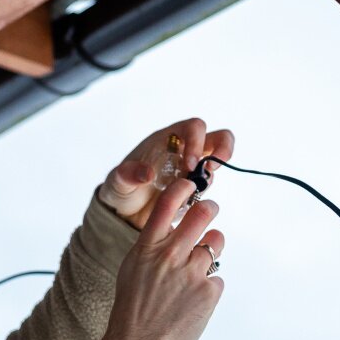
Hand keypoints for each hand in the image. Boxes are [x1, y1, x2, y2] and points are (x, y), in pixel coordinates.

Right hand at [96, 178, 224, 339]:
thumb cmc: (131, 308)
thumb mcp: (132, 268)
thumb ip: (152, 247)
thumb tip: (173, 230)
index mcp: (147, 247)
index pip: (168, 203)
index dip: (183, 187)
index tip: (190, 184)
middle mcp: (170, 255)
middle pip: (202, 214)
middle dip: (210, 208)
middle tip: (210, 210)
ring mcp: (192, 273)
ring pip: (215, 244)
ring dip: (211, 249)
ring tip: (199, 265)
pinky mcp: (208, 292)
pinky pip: (217, 279)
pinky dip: (209, 287)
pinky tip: (193, 301)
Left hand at [98, 118, 233, 230]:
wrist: (125, 211)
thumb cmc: (121, 188)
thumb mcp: (117, 181)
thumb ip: (127, 174)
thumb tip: (147, 173)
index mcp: (167, 139)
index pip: (193, 127)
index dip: (197, 142)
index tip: (191, 165)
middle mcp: (184, 148)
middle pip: (216, 136)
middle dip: (222, 149)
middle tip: (212, 169)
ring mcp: (192, 167)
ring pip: (218, 158)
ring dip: (213, 172)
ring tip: (197, 189)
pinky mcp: (195, 185)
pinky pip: (209, 182)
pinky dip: (205, 190)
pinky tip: (188, 201)